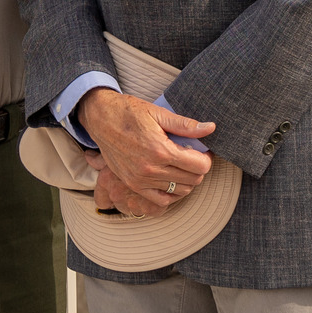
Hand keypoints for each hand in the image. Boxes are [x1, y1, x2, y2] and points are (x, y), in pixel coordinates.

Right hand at [78, 89, 214, 214]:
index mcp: (160, 149)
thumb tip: (211, 128)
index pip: (200, 166)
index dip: (206, 158)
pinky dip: (172, 193)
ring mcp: (141, 180)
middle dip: (199, 168)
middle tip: (193, 156)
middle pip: (193, 180)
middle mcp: (151, 169)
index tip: (202, 150)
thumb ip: (186, 125)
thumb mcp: (158, 113)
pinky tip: (172, 179)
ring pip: (180, 190)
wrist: (100, 118)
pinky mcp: (133, 185)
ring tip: (182, 165)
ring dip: (187, 180)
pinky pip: (162, 200)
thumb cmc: (129, 112)